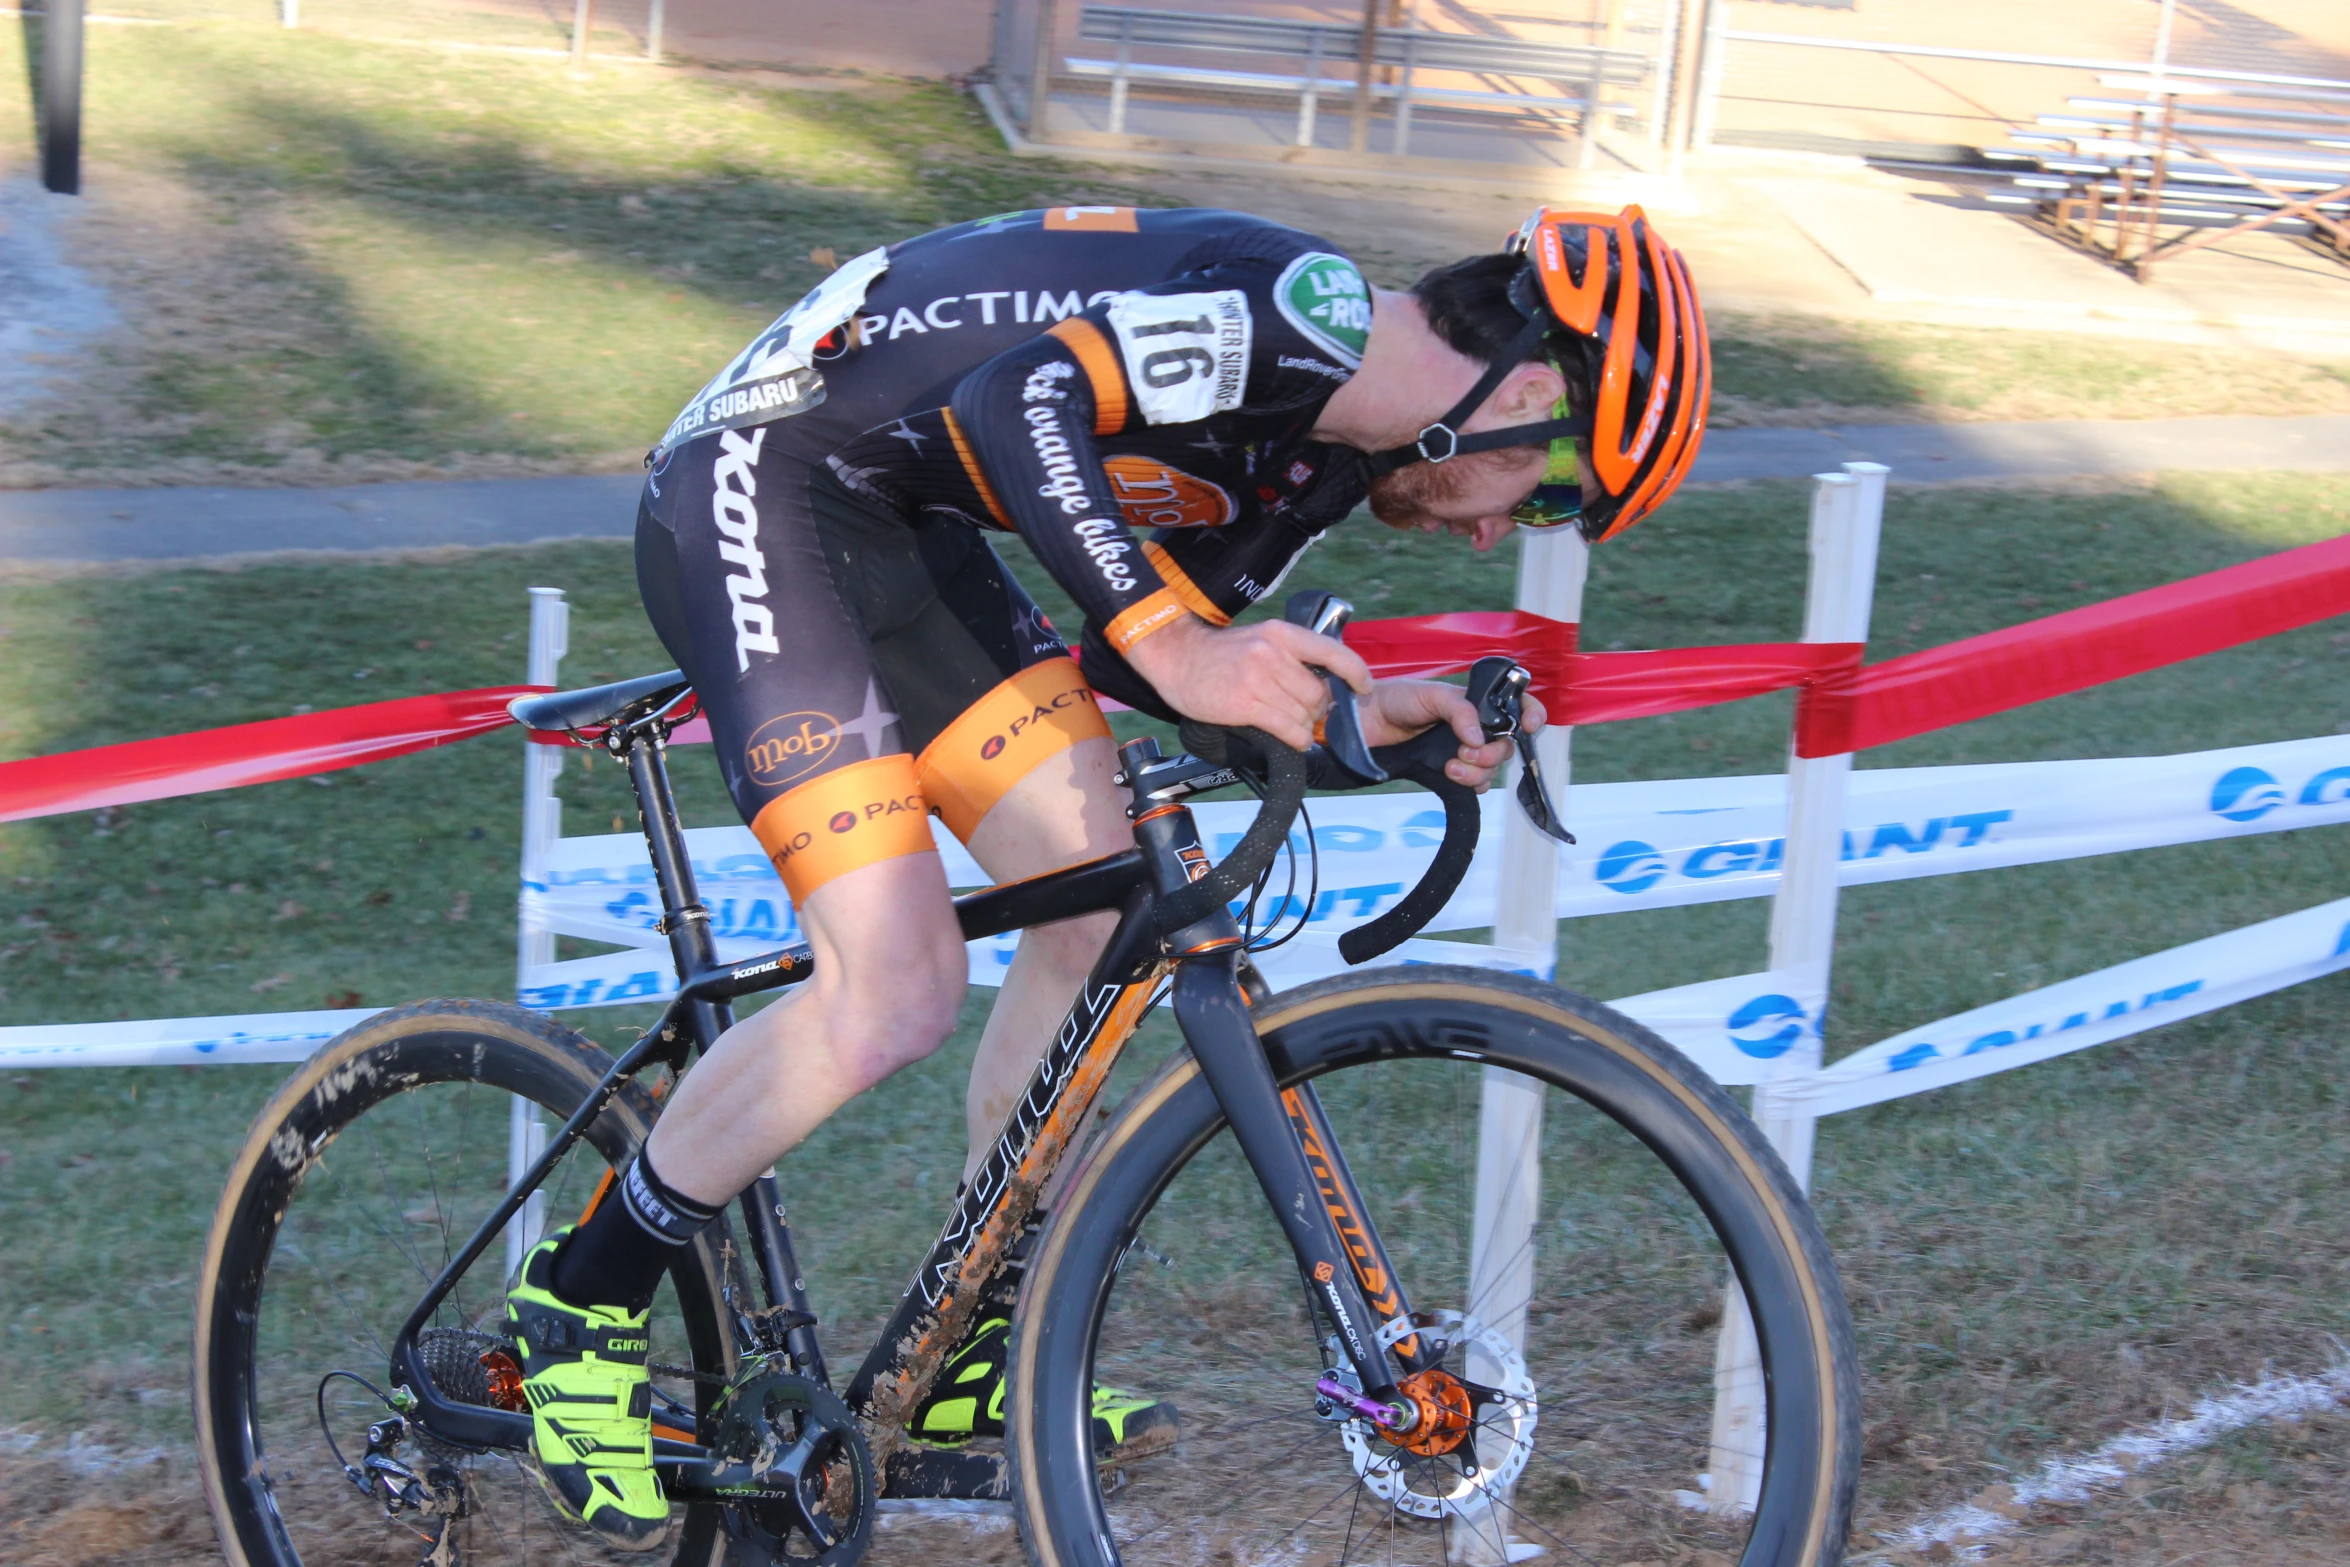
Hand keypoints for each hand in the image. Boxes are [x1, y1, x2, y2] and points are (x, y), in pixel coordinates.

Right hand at [1126, 615, 1373, 751]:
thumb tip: (1325, 685)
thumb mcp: (1259, 639)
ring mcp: (1258, 679)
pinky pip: (1288, 729)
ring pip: (1304, 714)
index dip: (1356, 673)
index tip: (1364, 688)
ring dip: (1304, 727)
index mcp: (1281, 634)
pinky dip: (1297, 740)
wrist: (1177, 657)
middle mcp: (1272, 653)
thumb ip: (1290, 656)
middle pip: (1318, 694)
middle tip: (1306, 716)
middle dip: (1318, 711)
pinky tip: (1292, 740)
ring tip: (1291, 726)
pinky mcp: (1244, 704)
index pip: (1333, 652)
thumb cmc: (1219, 654)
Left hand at [1360, 679, 1548, 789]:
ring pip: (1491, 768)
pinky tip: (1449, 776)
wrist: (1366, 722)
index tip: (1529, 727)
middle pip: (1506, 746)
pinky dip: (1469, 785)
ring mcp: (1463, 750)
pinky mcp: (1449, 770)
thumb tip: (1478, 736)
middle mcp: (1475, 727)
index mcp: (1477, 703)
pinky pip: (1475, 785)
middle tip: (1465, 751)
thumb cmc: (1397, 699)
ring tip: (1450, 766)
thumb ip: (1459, 710)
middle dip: (1490, 753)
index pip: (1517, 706)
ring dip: (1476, 771)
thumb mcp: (1432, 695)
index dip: (1532, 716)